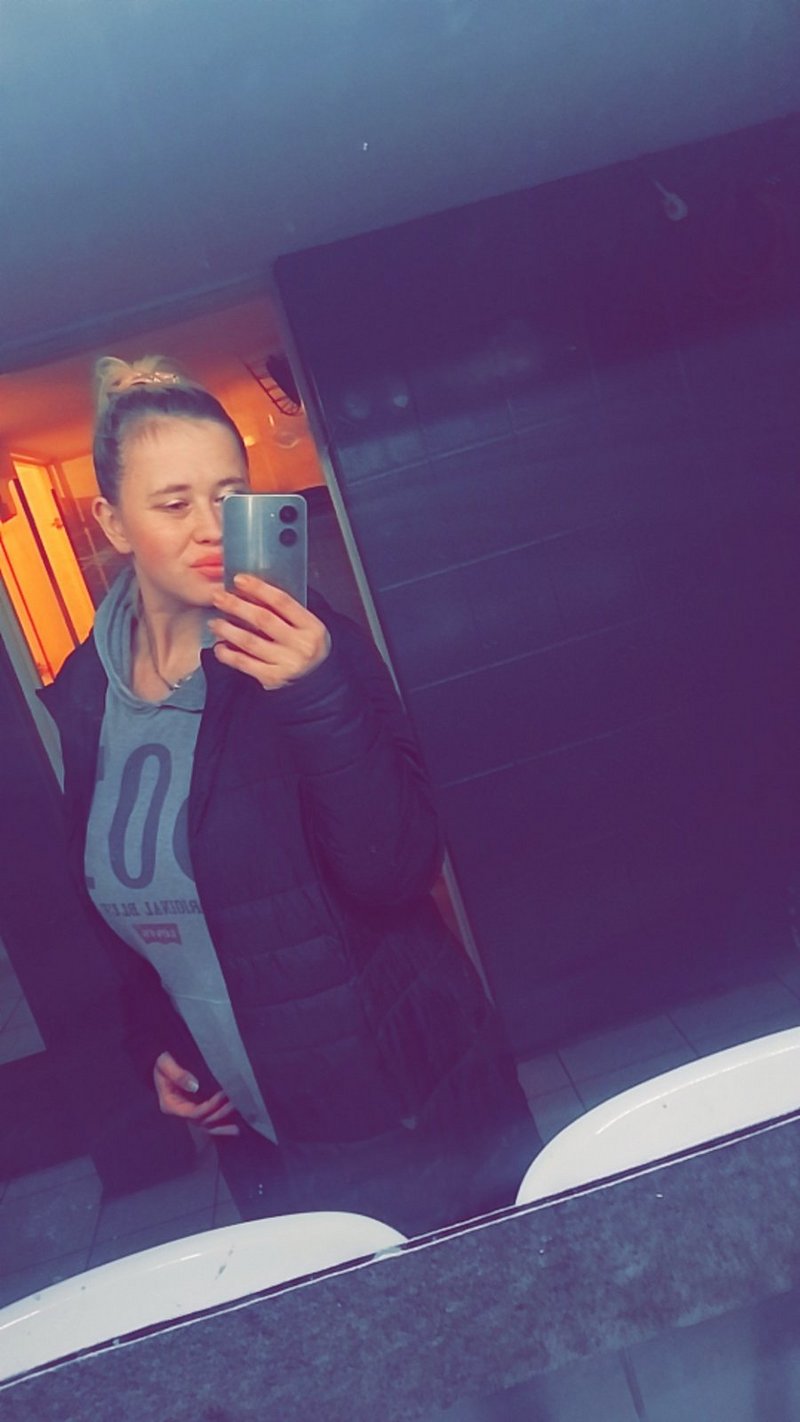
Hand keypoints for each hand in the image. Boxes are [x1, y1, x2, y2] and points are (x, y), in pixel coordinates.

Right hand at [153, 1051, 239, 1136]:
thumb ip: (178, 1075)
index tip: (222, 1096)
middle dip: (219, 1114)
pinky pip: (208, 1120)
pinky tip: (234, 1127)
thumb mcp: (165, 1065)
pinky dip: (221, 1124)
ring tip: (238, 1128)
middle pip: (201, 1121)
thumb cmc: (163, 1062)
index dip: (209, 1106)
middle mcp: (180, 1111)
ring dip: (222, 1126)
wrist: (160, 1063)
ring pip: (206, 1125)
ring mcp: (188, 1112)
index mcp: (171, 1104)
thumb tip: (194, 1086)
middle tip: (236, 1104)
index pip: (193, 1112)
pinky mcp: (195, 1108)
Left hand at [209, 575, 330, 689]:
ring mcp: (287, 664)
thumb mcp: (305, 626)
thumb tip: (248, 591)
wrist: (317, 679)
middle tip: (218, 597)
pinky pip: (245, 664)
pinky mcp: (273, 679)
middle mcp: (301, 646)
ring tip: (214, 622)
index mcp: (312, 627)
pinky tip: (219, 646)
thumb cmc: (305, 646)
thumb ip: (284, 611)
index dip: (259, 588)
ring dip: (228, 630)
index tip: (239, 580)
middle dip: (237, 606)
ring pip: (250, 642)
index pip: (283, 602)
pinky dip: (228, 654)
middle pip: (263, 619)